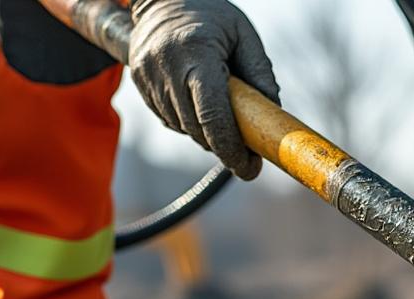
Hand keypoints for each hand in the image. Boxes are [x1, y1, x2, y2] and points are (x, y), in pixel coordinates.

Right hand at [129, 0, 279, 179]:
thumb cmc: (211, 14)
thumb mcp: (244, 35)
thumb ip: (260, 73)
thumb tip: (274, 114)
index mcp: (196, 54)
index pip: (212, 116)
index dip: (231, 149)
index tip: (249, 169)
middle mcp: (166, 67)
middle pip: (197, 129)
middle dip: (224, 147)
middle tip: (248, 153)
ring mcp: (147, 76)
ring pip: (183, 128)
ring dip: (207, 135)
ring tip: (224, 119)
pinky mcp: (139, 82)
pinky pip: (169, 119)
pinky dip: (189, 123)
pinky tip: (200, 106)